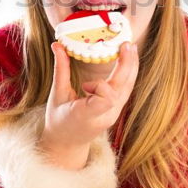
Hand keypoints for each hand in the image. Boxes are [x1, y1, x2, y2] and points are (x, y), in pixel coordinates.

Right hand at [39, 41, 138, 161]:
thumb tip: (57, 45)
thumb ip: (60, 70)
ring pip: (128, 88)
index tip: (84, 86)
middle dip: (126, 65)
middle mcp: (105, 116)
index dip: (99, 86)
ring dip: (131, 66)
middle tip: (127, 44)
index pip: (105, 99)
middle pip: (122, 89)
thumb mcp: (57, 96)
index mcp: (86, 116)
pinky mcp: (117, 109)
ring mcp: (114, 114)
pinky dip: (128, 73)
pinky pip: (126, 89)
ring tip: (130, 47)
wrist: (67, 143)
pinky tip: (128, 59)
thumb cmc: (59, 120)